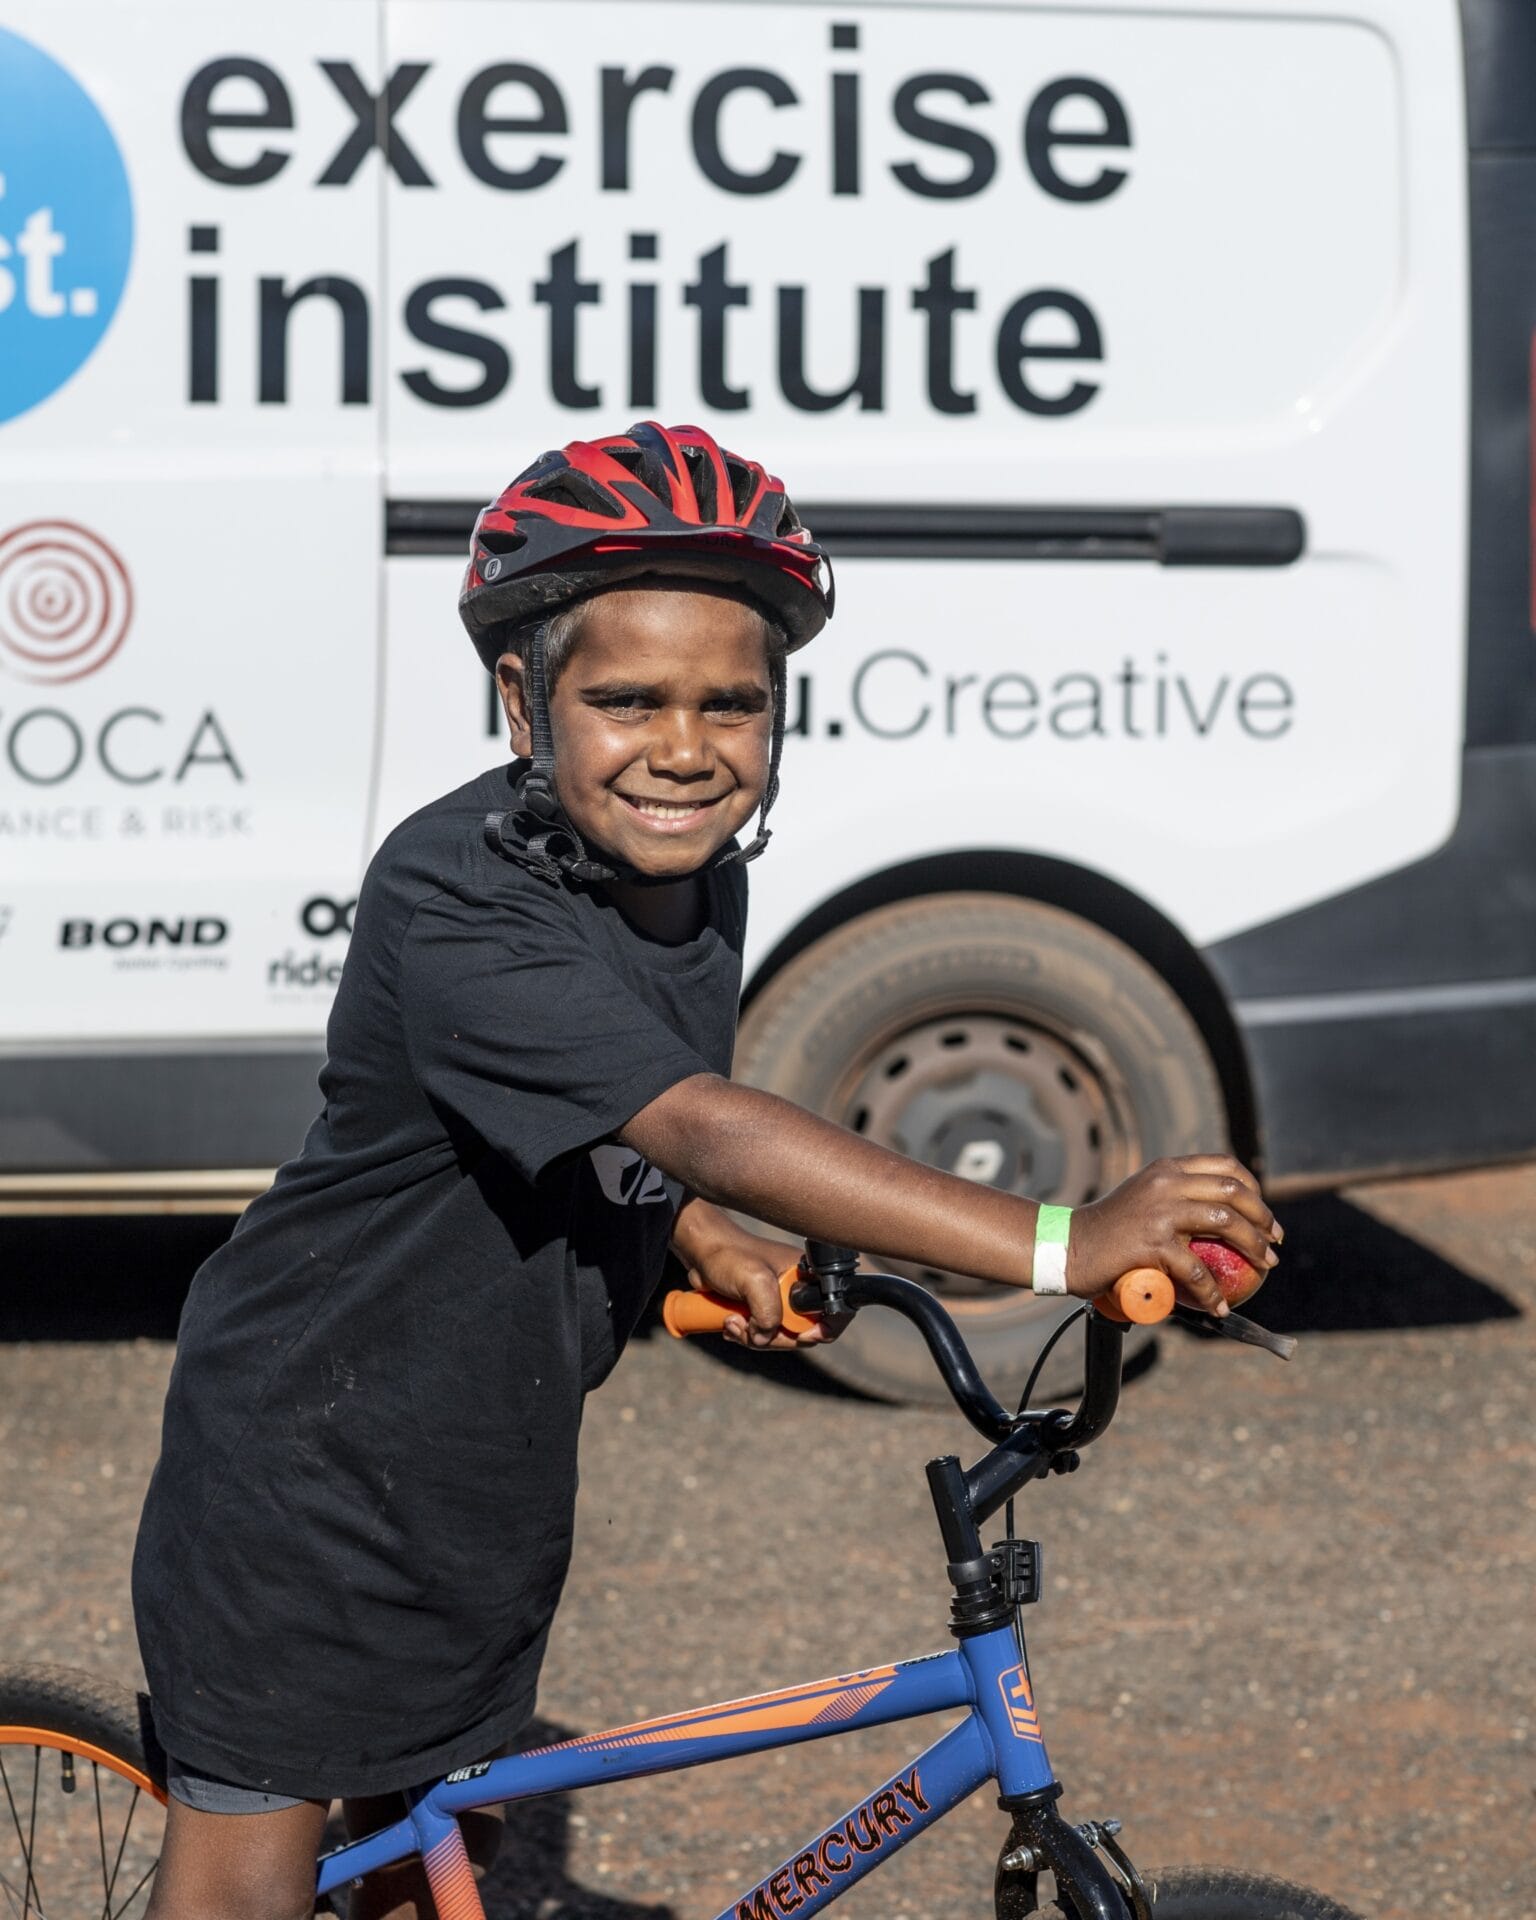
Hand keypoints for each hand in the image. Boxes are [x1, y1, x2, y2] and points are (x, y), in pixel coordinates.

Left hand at [682, 1228, 841, 1350]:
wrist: (698, 1250)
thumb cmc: (726, 1255)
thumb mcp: (753, 1281)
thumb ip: (768, 1314)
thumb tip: (765, 1337)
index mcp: (806, 1275)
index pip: (833, 1311)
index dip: (823, 1329)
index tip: (801, 1336)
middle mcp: (796, 1287)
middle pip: (802, 1332)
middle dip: (774, 1337)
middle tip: (748, 1327)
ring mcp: (778, 1298)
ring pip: (779, 1336)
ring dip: (754, 1336)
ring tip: (731, 1322)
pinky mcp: (760, 1306)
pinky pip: (762, 1332)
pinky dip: (746, 1334)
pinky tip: (729, 1324)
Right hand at [1064, 1155, 1282, 1316]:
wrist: (1068, 1247)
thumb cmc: (1107, 1231)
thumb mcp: (1143, 1199)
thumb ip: (1172, 1198)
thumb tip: (1217, 1217)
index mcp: (1167, 1169)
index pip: (1225, 1166)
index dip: (1254, 1189)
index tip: (1264, 1215)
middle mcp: (1166, 1182)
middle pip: (1233, 1191)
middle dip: (1264, 1218)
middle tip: (1273, 1244)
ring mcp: (1159, 1210)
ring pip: (1225, 1221)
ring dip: (1253, 1247)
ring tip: (1265, 1267)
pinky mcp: (1152, 1242)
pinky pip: (1196, 1269)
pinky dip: (1213, 1291)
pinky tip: (1219, 1306)